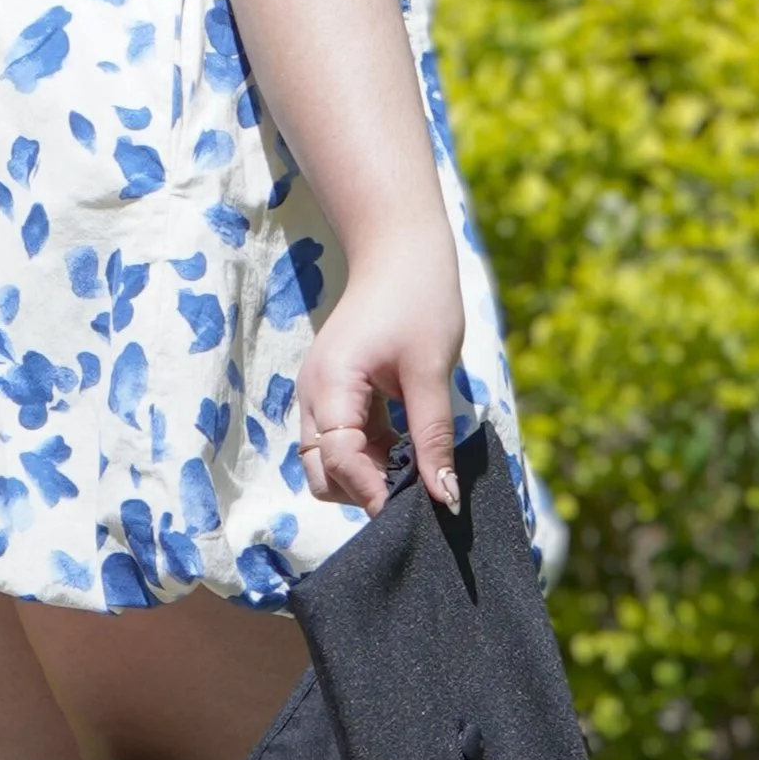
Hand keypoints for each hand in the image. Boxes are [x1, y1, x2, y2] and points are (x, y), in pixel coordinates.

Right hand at [295, 233, 466, 515]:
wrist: (400, 248)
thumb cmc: (418, 299)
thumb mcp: (431, 372)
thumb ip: (432, 438)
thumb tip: (443, 498)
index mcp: (331, 385)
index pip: (338, 459)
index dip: (372, 491)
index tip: (412, 510)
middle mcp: (314, 394)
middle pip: (320, 471)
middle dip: (361, 490)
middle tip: (412, 493)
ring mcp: (321, 393)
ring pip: (329, 461)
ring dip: (367, 474)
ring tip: (415, 468)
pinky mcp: (335, 391)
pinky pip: (343, 440)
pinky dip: (370, 455)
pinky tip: (407, 449)